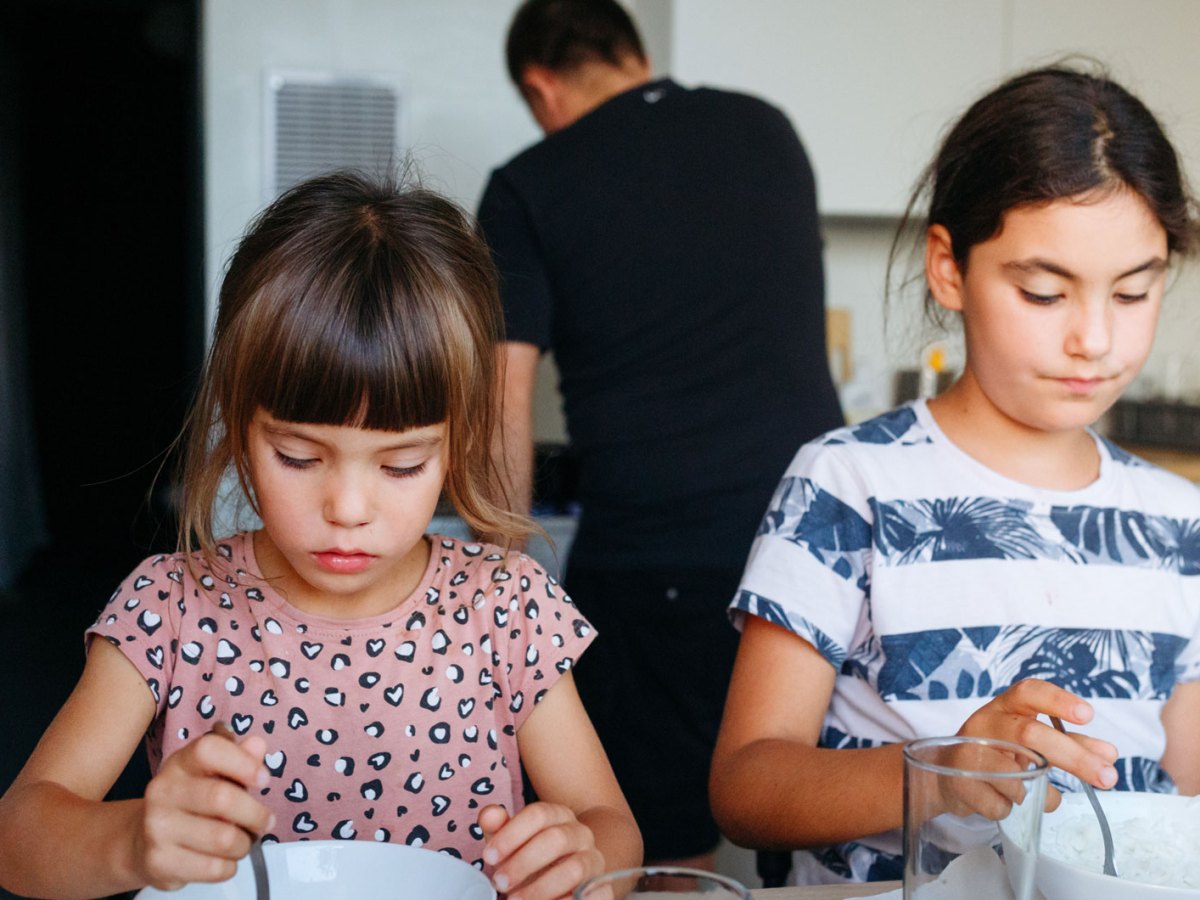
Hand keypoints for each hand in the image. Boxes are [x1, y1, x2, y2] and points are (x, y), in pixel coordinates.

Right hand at [135, 727, 272, 889]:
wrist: (143, 841)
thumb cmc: (191, 803)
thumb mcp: (213, 774)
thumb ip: (239, 758)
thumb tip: (258, 745)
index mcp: (180, 763)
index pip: (208, 750)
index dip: (243, 763)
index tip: (264, 779)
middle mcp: (163, 791)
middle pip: (222, 798)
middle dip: (255, 814)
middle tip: (265, 822)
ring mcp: (157, 828)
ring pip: (223, 839)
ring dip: (244, 844)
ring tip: (243, 842)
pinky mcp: (159, 862)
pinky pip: (214, 868)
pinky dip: (230, 866)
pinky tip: (224, 859)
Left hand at [479, 802, 605, 899]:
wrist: (572, 876)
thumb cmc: (534, 857)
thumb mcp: (512, 842)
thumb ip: (499, 827)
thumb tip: (490, 815)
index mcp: (559, 815)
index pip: (538, 814)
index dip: (510, 835)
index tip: (489, 856)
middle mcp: (580, 833)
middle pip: (555, 840)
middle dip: (523, 863)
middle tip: (500, 882)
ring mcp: (594, 860)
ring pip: (573, 869)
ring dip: (540, 888)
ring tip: (515, 899)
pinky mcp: (602, 887)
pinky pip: (591, 895)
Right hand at [953, 678, 1117, 813]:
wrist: (948, 775)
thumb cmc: (997, 753)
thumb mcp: (1029, 741)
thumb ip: (1069, 744)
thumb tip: (1108, 755)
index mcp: (1004, 707)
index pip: (1028, 692)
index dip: (1057, 700)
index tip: (1087, 714)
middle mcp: (985, 723)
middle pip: (1029, 734)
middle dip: (1073, 756)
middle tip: (1108, 777)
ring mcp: (968, 751)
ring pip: (1015, 777)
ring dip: (1036, 791)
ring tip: (1034, 792)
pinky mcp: (959, 781)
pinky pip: (1001, 804)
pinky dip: (1013, 809)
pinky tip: (1005, 801)